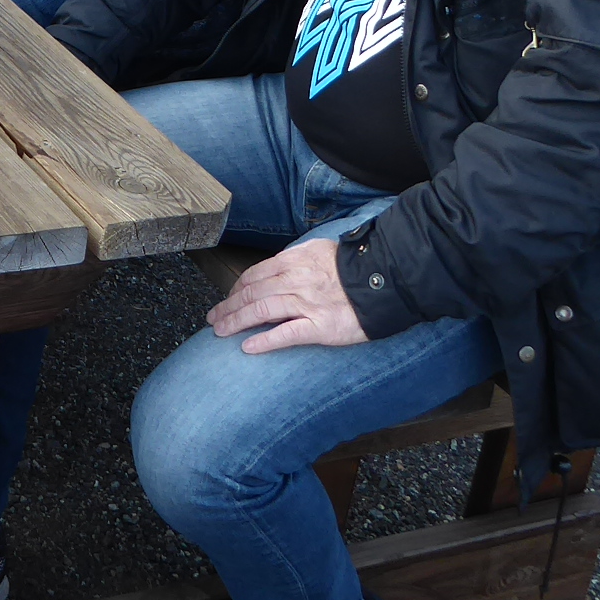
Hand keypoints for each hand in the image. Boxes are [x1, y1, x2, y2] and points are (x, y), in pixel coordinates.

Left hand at [206, 236, 367, 353]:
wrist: (385, 279)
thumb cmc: (355, 267)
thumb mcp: (321, 252)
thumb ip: (296, 260)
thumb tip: (276, 268)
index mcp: (294, 262)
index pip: (254, 275)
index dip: (236, 288)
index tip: (227, 299)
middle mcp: (295, 281)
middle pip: (251, 294)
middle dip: (227, 307)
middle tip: (213, 319)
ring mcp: (307, 304)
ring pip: (261, 312)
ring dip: (236, 322)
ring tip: (220, 332)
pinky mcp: (320, 327)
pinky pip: (286, 334)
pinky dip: (264, 341)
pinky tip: (247, 347)